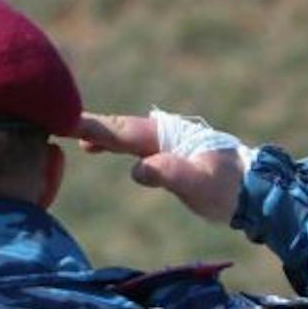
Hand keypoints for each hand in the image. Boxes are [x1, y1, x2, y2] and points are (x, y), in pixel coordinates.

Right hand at [75, 109, 247, 224]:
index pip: (120, 131)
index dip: (92, 127)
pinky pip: (131, 144)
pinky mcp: (167, 154)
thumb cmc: (228, 188)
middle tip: (54, 119)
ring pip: (123, 134)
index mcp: (165, 137)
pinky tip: (99, 147)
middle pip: (118, 127)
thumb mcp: (200, 185)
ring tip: (71, 133)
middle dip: (88, 123)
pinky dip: (112, 142)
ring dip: (98, 132)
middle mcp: (162, 135)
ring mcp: (164, 143)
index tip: (64, 122)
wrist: (253, 187)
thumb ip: (170, 174)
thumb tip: (139, 169)